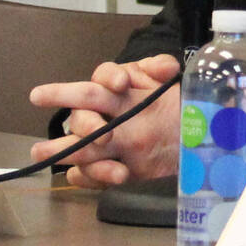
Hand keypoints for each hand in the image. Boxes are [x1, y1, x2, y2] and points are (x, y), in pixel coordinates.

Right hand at [28, 55, 182, 188]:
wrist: (171, 141)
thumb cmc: (161, 105)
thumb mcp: (165, 83)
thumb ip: (163, 69)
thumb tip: (165, 68)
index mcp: (111, 88)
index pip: (104, 75)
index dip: (110, 77)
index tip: (122, 83)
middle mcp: (96, 114)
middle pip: (82, 116)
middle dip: (87, 123)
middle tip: (104, 134)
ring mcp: (95, 144)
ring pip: (75, 148)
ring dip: (75, 154)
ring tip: (80, 162)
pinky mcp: (99, 170)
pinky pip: (84, 175)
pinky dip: (92, 177)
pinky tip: (108, 177)